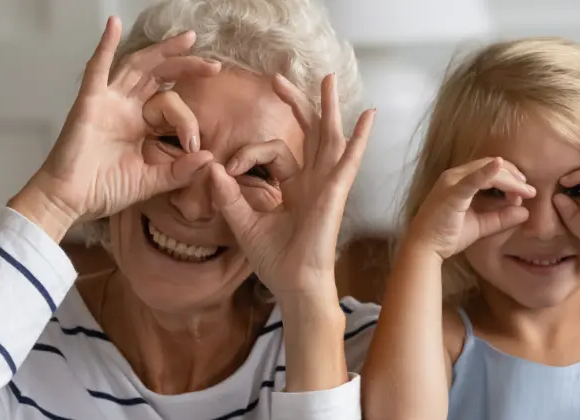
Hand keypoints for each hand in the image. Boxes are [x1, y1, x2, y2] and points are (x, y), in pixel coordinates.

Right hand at [17, 16, 219, 228]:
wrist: (69, 201)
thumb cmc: (103, 190)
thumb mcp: (151, 181)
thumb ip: (180, 171)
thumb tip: (210, 158)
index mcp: (140, 124)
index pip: (171, 106)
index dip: (187, 121)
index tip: (193, 143)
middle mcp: (126, 108)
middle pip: (158, 75)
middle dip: (186, 65)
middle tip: (214, 65)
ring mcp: (107, 101)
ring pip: (137, 66)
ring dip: (162, 51)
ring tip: (188, 39)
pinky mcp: (88, 102)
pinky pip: (96, 69)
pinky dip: (105, 45)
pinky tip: (113, 24)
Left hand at [209, 74, 374, 296]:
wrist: (294, 283)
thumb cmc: (275, 260)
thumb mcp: (244, 223)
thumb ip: (229, 196)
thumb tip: (211, 168)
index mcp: (294, 187)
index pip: (272, 152)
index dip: (247, 154)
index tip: (227, 168)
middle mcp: (313, 181)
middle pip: (308, 132)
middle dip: (296, 103)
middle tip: (278, 78)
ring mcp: (327, 184)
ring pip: (329, 136)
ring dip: (328, 106)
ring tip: (328, 79)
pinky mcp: (335, 191)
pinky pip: (350, 160)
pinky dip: (360, 139)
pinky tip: (368, 117)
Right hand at [405, 158, 535, 260]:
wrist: (425, 248)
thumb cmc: (449, 235)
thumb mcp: (482, 225)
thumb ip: (502, 218)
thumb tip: (525, 213)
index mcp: (461, 180)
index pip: (491, 170)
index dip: (511, 178)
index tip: (526, 192)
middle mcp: (455, 176)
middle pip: (492, 166)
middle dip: (514, 176)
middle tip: (530, 190)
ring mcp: (452, 182)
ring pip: (488, 172)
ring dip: (510, 179)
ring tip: (524, 191)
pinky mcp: (452, 192)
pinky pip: (472, 179)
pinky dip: (487, 172)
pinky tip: (500, 166)